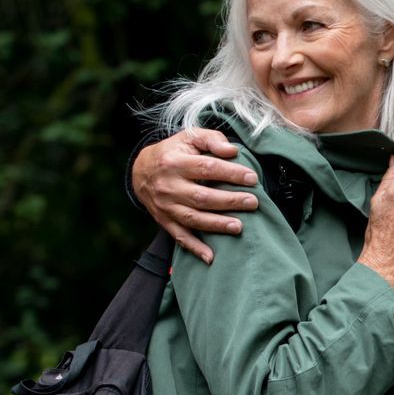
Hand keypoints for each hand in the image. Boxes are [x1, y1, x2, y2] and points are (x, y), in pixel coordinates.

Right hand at [132, 128, 259, 263]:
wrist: (141, 171)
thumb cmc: (173, 152)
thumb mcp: (189, 137)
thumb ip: (211, 139)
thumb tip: (232, 151)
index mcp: (175, 162)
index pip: (207, 168)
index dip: (231, 173)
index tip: (252, 178)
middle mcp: (168, 186)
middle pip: (201, 196)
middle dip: (229, 201)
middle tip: (253, 202)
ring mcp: (166, 206)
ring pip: (193, 218)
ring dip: (216, 225)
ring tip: (239, 227)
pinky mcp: (164, 221)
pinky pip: (180, 237)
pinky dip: (195, 248)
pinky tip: (211, 257)